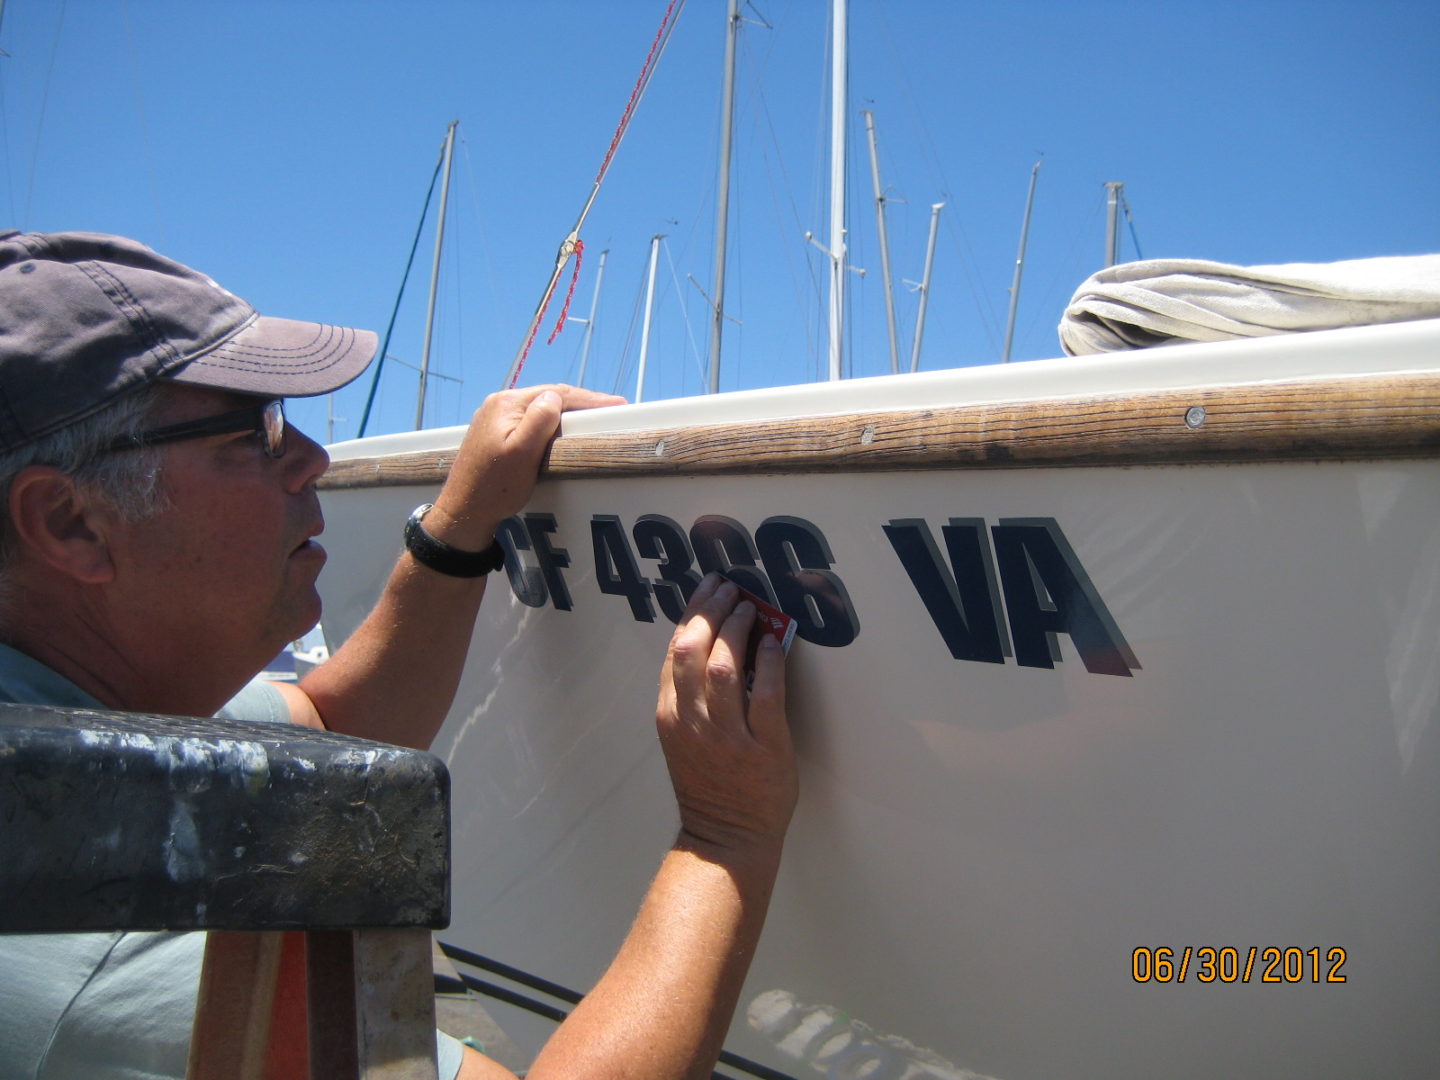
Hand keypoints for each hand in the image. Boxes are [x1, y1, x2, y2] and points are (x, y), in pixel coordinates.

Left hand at [426, 384, 622, 547]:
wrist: (463, 512)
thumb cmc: (495, 486)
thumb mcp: (522, 452)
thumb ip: (540, 420)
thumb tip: (555, 397)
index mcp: (506, 404)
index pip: (555, 394)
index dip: (589, 399)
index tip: (617, 405)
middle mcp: (498, 405)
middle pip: (547, 398)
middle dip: (580, 404)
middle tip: (611, 410)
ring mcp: (494, 419)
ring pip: (538, 409)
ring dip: (566, 412)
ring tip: (592, 418)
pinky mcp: (494, 435)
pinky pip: (529, 421)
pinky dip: (550, 423)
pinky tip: (562, 430)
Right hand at [656, 574, 796, 858]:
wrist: (727, 838)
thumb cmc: (708, 786)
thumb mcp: (682, 739)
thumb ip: (689, 697)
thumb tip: (710, 642)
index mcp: (670, 717)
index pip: (675, 651)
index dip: (692, 613)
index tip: (708, 589)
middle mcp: (693, 722)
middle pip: (695, 650)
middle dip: (712, 610)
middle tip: (730, 589)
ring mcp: (727, 735)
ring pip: (726, 666)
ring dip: (739, 629)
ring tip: (751, 608)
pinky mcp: (764, 746)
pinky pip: (766, 693)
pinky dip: (770, 661)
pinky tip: (775, 641)